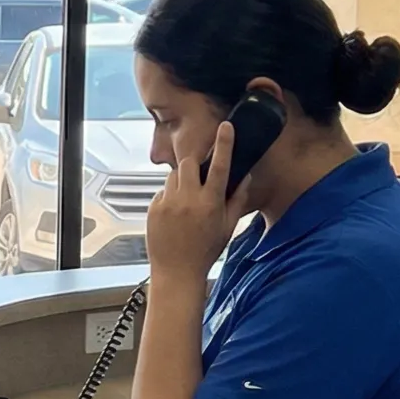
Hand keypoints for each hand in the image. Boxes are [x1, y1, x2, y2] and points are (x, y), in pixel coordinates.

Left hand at [147, 119, 247, 275]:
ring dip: (181, 181)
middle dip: (195, 164)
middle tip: (199, 177)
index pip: (220, 166)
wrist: (176, 271)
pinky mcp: (153, 207)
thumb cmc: (206, 251)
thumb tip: (246, 177)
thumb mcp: (228, 227)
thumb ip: (238, 200)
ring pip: (173, 176)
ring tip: (186, 203)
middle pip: (189, 163)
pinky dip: (169, 197)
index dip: (224, 144)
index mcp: (211, 203)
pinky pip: (162, 192)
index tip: (225, 126)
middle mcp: (188, 199)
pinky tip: (174, 215)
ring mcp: (168, 202)